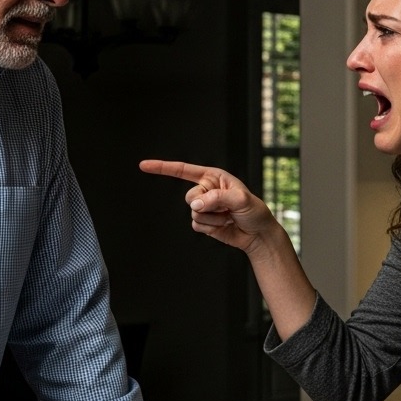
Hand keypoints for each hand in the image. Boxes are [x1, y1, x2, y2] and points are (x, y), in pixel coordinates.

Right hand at [140, 158, 315, 338]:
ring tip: (228, 218)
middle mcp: (206, 190)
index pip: (183, 170)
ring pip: (194, 213)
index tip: (143, 165)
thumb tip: (195, 204)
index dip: (162, 168)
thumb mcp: (241, 200)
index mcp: (213, 176)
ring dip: (213, 219)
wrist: (257, 234)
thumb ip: (218, 198)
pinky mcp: (203, 222)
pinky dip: (211, 228)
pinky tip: (224, 226)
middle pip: (189, 196)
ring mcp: (203, 206)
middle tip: (226, 208)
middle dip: (208, 205)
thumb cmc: (254, 211)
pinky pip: (197, 225)